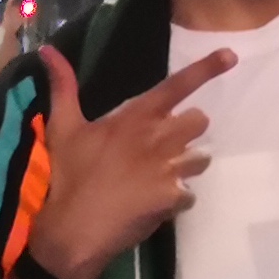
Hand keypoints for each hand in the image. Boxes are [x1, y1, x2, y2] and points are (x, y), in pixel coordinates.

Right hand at [25, 46, 235, 278]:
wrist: (73, 229)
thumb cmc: (69, 175)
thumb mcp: (62, 127)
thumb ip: (63, 87)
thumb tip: (48, 49)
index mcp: (136, 116)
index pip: (178, 85)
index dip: (207, 68)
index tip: (230, 55)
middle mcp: (159, 137)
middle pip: (200, 121)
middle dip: (188, 131)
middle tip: (165, 145)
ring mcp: (169, 168)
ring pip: (202, 158)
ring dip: (187, 166)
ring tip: (162, 176)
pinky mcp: (173, 197)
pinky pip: (190, 195)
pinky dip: (176, 201)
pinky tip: (155, 205)